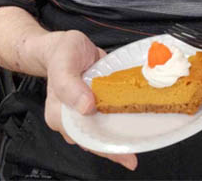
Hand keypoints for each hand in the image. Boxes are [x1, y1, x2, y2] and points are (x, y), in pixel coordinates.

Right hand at [43, 30, 137, 170]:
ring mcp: (87, 113)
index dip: (102, 147)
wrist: (68, 44)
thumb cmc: (62, 53)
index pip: (81, 137)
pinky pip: (111, 115)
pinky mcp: (98, 105)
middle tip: (133, 157)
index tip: (122, 152)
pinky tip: (139, 122)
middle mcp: (73, 119)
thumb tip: (86, 107)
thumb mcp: (63, 63)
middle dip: (115, 149)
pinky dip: (124, 119)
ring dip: (121, 137)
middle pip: (94, 139)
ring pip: (104, 130)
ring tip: (141, 143)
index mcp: (60, 115)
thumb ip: (69, 85)